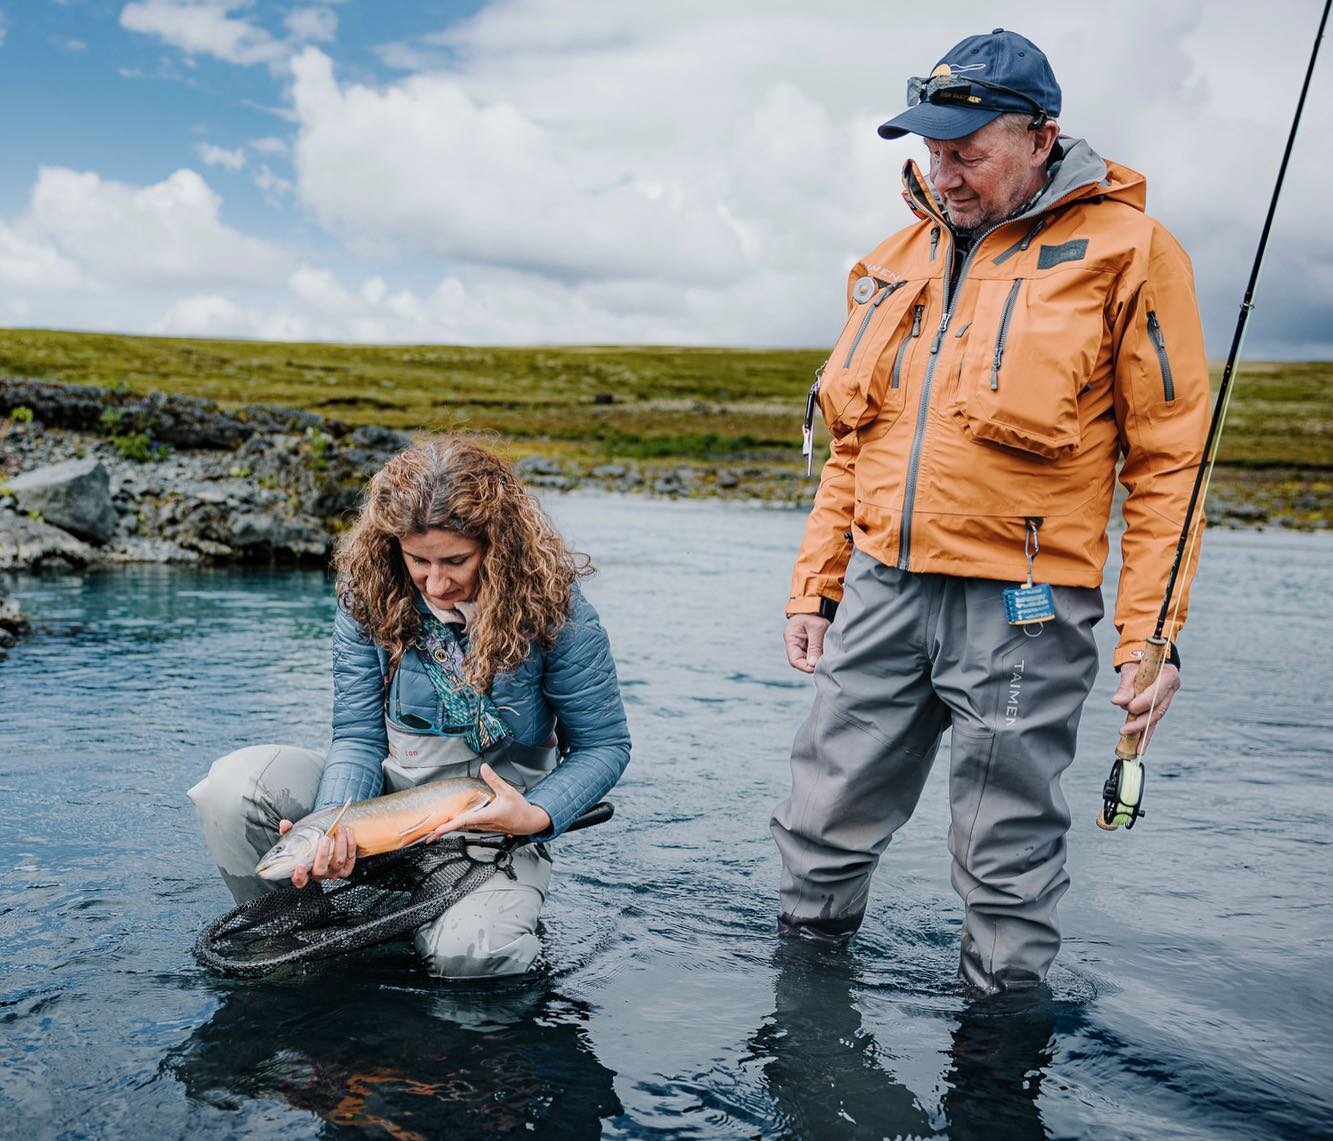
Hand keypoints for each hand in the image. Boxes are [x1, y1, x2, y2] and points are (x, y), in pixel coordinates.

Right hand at [279, 818, 357, 887]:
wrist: (326, 844)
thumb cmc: (309, 844)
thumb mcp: (296, 838)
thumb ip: (288, 832)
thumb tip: (284, 824)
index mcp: (305, 872)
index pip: (300, 881)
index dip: (299, 876)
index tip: (300, 865)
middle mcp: (319, 874)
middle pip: (320, 870)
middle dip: (323, 854)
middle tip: (325, 838)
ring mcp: (333, 872)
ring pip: (337, 862)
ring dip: (340, 844)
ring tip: (339, 829)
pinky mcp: (346, 868)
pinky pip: (350, 858)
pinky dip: (350, 844)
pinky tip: (348, 833)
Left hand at [425, 763, 551, 839]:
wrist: (529, 822)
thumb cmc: (520, 810)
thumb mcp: (508, 792)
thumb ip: (494, 780)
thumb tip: (484, 768)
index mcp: (486, 816)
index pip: (463, 822)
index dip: (448, 827)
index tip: (437, 831)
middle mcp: (482, 824)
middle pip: (458, 828)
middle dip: (443, 833)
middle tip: (427, 837)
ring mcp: (483, 826)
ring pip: (462, 828)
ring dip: (448, 831)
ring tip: (433, 833)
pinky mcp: (484, 826)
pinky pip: (467, 827)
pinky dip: (457, 827)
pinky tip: (450, 826)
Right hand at [784, 614, 829, 672]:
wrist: (819, 601)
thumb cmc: (815, 611)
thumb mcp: (817, 628)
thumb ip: (815, 646)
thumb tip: (813, 664)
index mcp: (791, 638)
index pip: (794, 661)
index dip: (806, 667)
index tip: (818, 667)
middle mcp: (795, 643)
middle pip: (802, 661)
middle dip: (814, 663)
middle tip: (826, 661)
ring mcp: (803, 643)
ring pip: (810, 658)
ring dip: (818, 658)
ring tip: (828, 653)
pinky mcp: (811, 642)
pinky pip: (815, 653)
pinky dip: (821, 654)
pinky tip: (828, 650)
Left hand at [1111, 661, 1181, 747]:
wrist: (1149, 657)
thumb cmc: (1138, 661)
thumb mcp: (1130, 669)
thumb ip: (1125, 687)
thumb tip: (1117, 702)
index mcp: (1168, 675)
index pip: (1157, 694)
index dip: (1143, 703)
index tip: (1128, 708)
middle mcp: (1171, 689)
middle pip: (1157, 710)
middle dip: (1140, 722)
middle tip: (1123, 730)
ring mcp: (1168, 698)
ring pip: (1156, 718)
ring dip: (1141, 731)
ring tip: (1129, 742)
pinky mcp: (1160, 706)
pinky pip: (1153, 722)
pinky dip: (1145, 735)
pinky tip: (1139, 748)